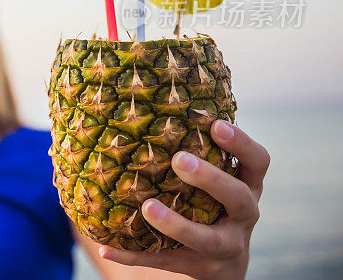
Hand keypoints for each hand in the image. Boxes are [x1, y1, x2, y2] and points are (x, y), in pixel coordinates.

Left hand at [97, 120, 269, 279]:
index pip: (258, 162)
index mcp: (247, 186)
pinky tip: (105, 246)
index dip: (242, 143)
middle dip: (210, 178)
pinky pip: (164, 261)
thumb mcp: (218, 178)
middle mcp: (243, 215)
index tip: (216, 124)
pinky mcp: (200, 268)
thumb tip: (149, 101)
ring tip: (147, 207)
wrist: (223, 263)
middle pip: (236, 197)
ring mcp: (225, 246)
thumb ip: (199, 149)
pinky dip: (133, 255)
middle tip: (179, 160)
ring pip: (205, 239)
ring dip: (176, 224)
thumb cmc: (211, 202)